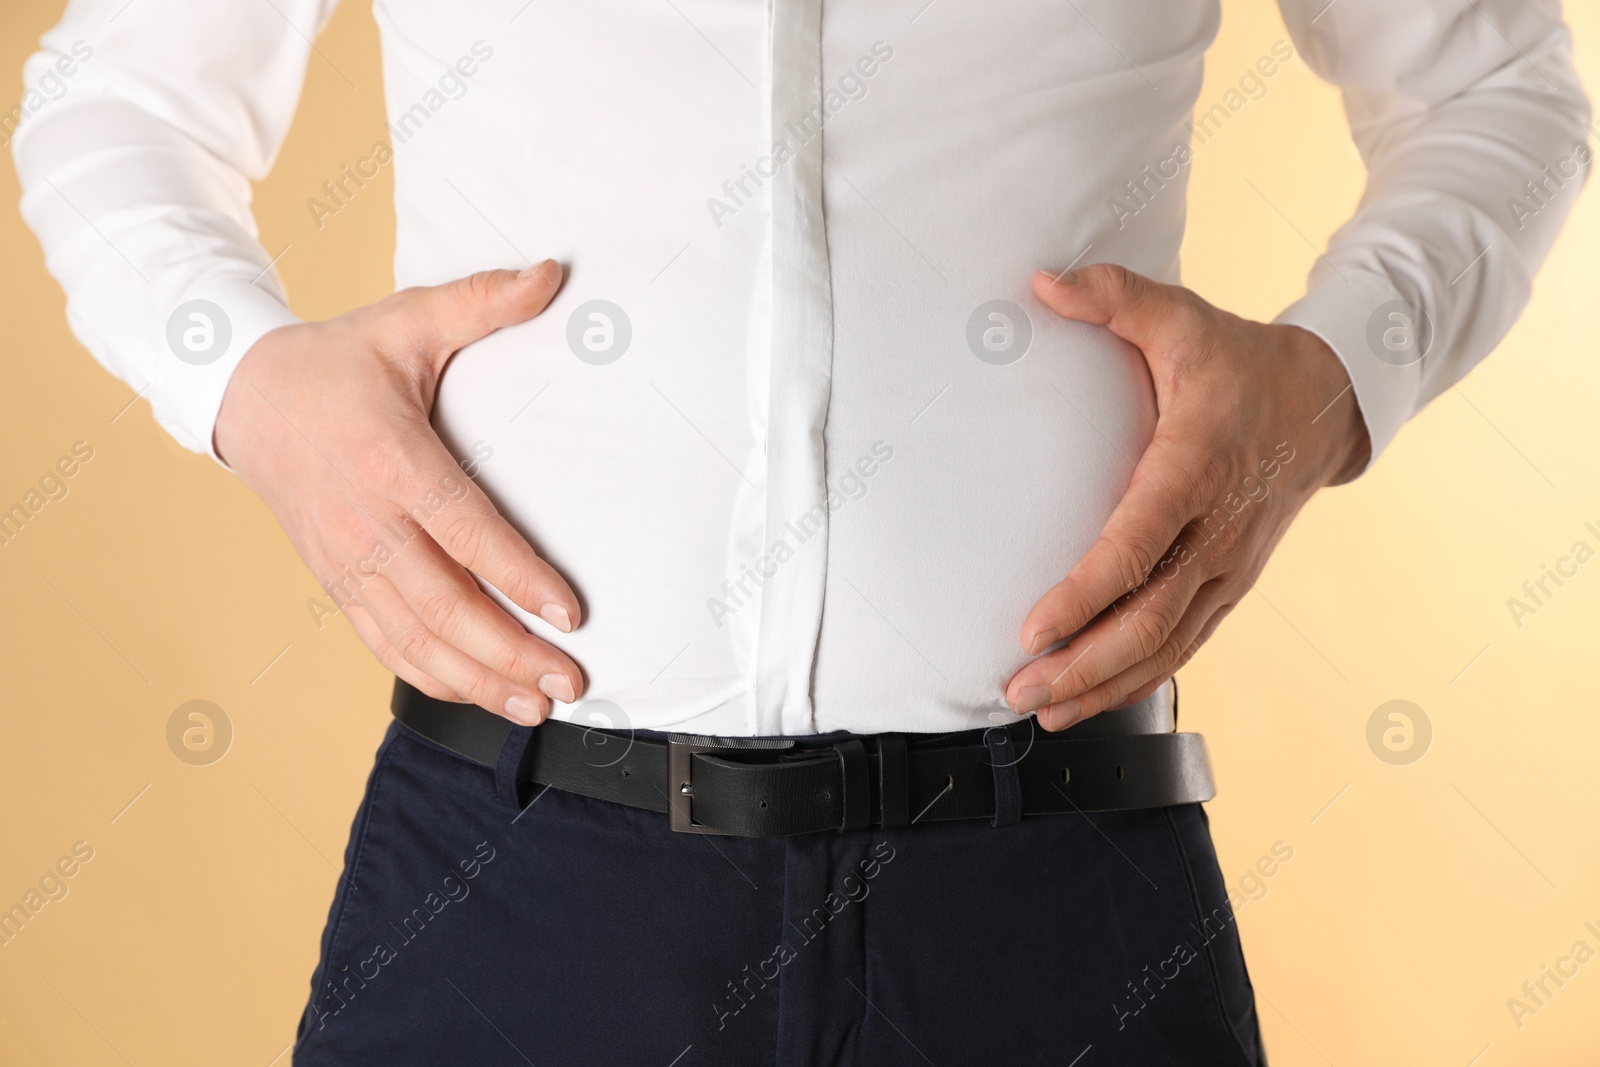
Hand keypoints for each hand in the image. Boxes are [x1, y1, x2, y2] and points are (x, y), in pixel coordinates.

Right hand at [214, 263, 582, 724]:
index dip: (516, 576)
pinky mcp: (336, 583)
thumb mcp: (407, 320)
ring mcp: (346, 561)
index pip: (463, 530)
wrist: (243, 397)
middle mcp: (365, 522)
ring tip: (537, 705)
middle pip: (443, 605)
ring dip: (477, 680)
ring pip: (414, 639)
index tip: (569, 612)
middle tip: (570, 679)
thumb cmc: (339, 361)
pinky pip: (385, 644)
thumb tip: (552, 272)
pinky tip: (479, 696)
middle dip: (510, 652)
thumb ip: (481, 300)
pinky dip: (433, 677)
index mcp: (390, 458)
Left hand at [1005, 264, 1370, 730]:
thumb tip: (1041, 282)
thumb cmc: (1237, 361)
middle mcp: (1219, 528)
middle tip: (1019, 685)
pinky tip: (1089, 699)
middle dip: (1083, 662)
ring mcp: (1229, 565)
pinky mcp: (1230, 586)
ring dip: (1103, 685)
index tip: (1033, 626)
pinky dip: (1136, 679)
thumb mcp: (1182, 318)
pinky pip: (1183, 644)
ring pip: (1168, 646)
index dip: (1087, 592)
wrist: (1326, 402)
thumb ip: (1114, 298)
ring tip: (1041, 709)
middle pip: (1150, 616)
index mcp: (1199, 463)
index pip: (1140, 541)